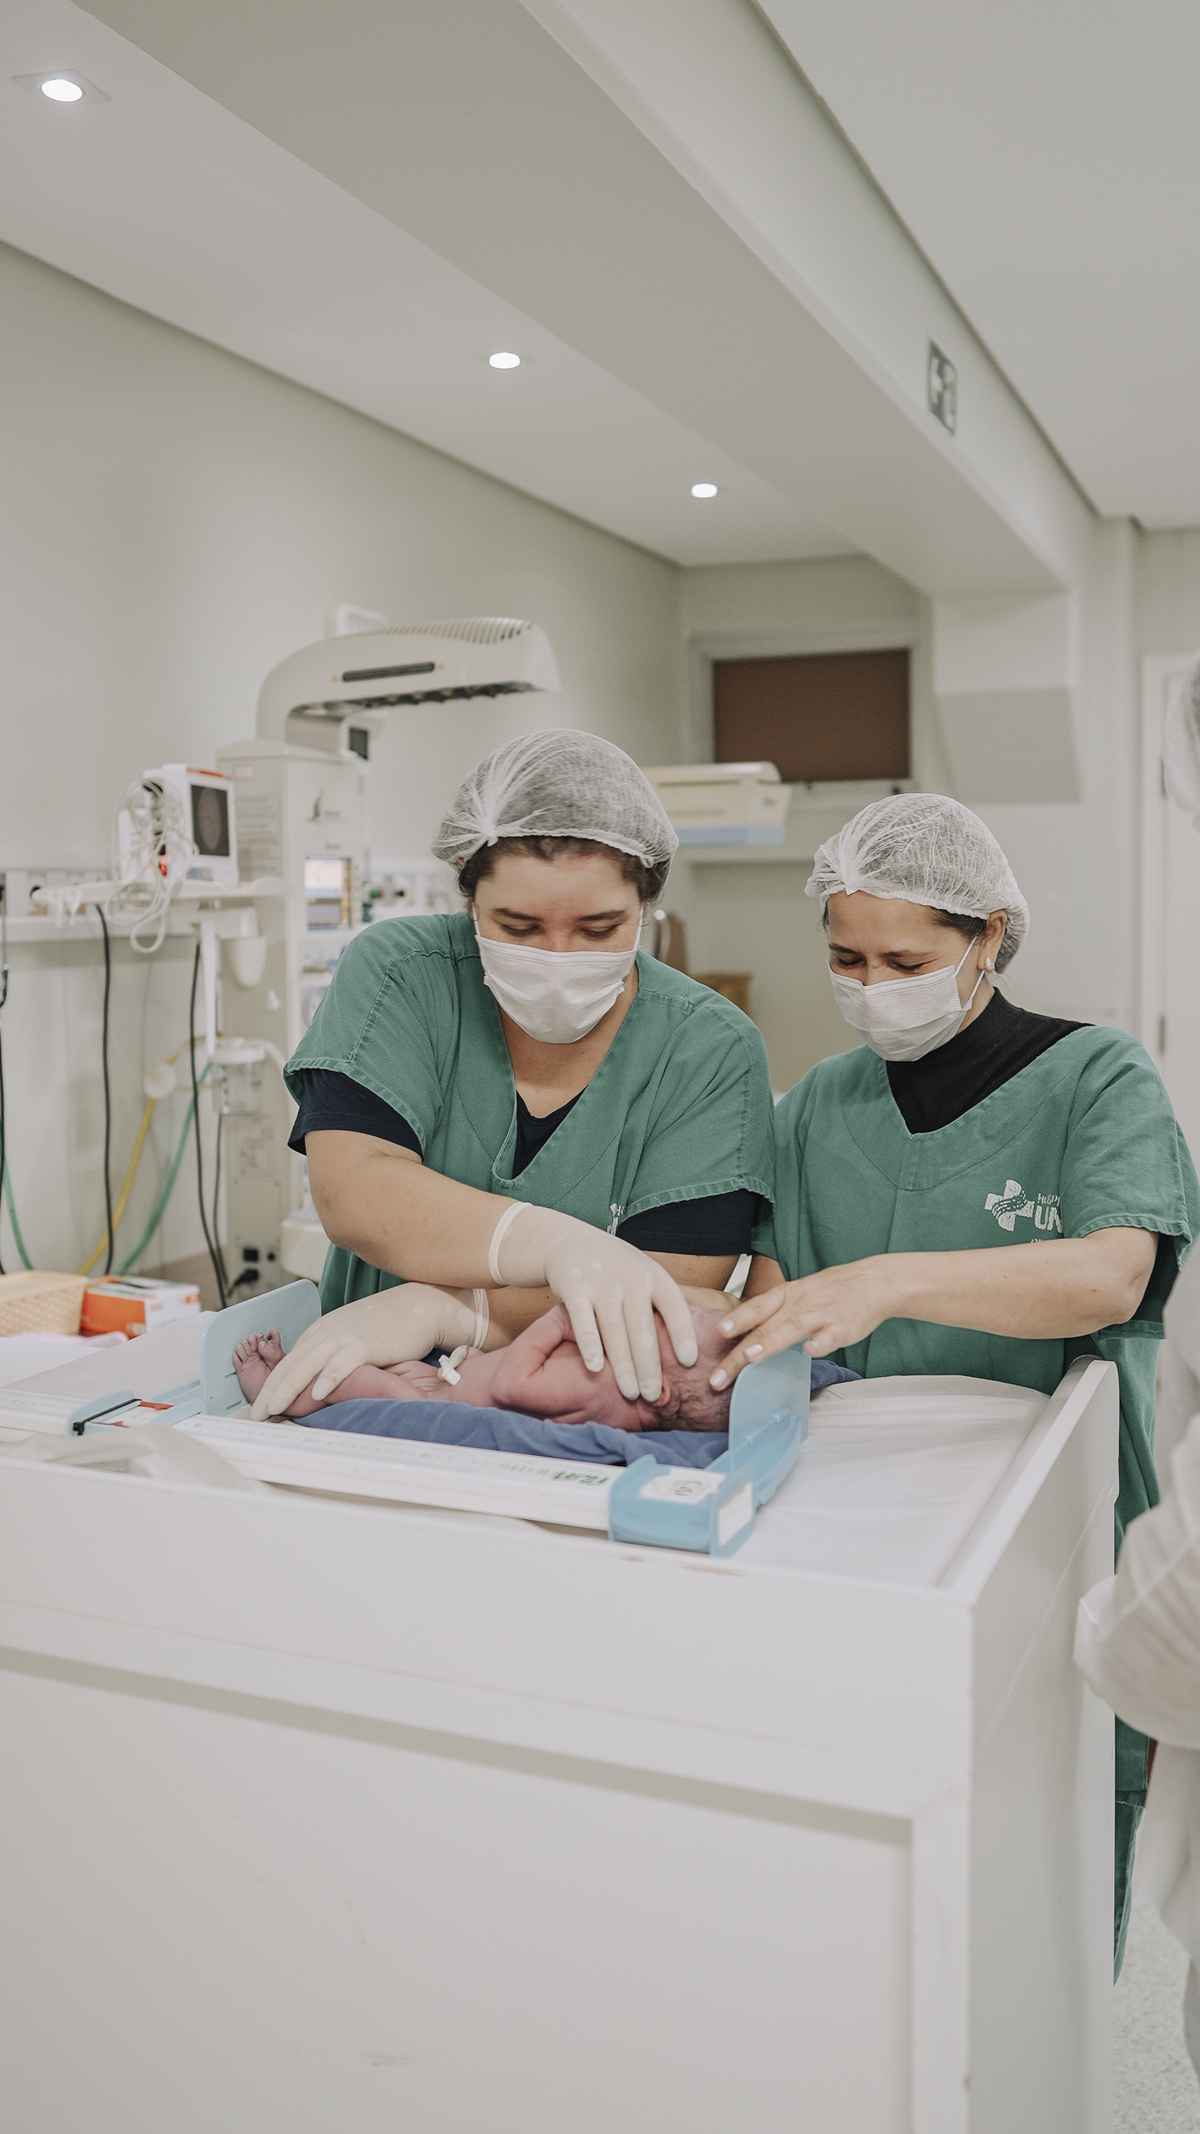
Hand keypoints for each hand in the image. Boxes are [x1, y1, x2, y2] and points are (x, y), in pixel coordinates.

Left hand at [249, 1284, 474, 1417]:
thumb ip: (332, 1356)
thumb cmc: (387, 1325)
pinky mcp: (365, 1343)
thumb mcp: (350, 1338)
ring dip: (287, 1388)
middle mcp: (326, 1333)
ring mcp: (344, 1337)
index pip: (287, 1361)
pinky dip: (327, 1378)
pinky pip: (342, 1362)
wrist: (417, 1306)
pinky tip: (316, 1393)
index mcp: (320, 1333)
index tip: (258, 1405)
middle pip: (290, 1364)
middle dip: (269, 1391)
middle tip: (255, 1414)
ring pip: (307, 1364)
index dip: (269, 1384)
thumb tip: (318, 1383)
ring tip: (273, 1408)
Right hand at [493, 1207, 697, 1402]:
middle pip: (643, 1328)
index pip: (674, 1306)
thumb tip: (689, 1354)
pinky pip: (583, 1320)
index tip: (689, 1362)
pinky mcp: (574, 1287)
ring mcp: (601, 1282)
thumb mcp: (645, 1276)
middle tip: (655, 1395)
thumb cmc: (618, 1270)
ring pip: (615, 1330)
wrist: (571, 1242)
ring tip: (630, 1392)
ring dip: (624, 1365)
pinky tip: (595, 1368)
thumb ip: (661, 1307)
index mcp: (654, 1275)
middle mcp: (630, 1277)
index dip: (683, 1333)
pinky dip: (589, 1345)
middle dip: (650, 1365)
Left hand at [711, 1259, 900, 1385]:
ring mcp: (820, 1316)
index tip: (717, 1332)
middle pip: (764, 1329)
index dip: (737, 1319)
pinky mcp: (843, 1328)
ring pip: (791, 1328)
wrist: (874, 1282)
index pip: (756, 1307)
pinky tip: (810, 1351)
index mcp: (786, 1295)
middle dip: (739, 1354)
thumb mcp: (798, 1294)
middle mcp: (799, 1304)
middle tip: (718, 1376)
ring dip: (769, 1343)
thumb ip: (774, 1314)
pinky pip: (830, 1336)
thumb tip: (746, 1336)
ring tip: (749, 1357)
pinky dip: (820, 1343)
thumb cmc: (831, 1291)